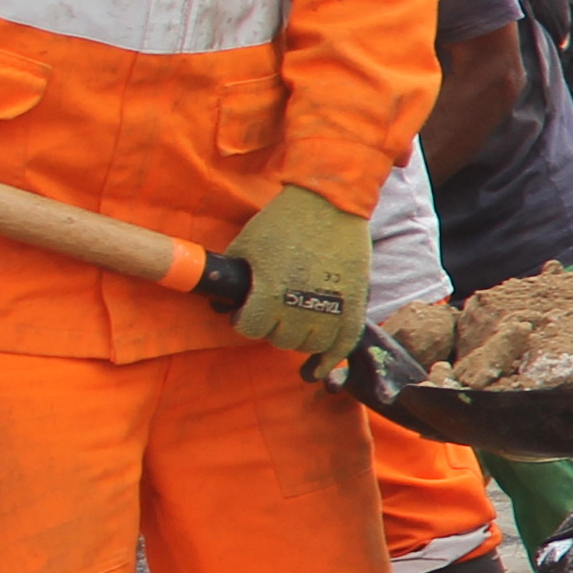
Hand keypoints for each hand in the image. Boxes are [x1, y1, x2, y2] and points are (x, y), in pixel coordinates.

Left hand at [220, 184, 375, 366]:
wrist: (330, 204)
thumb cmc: (282, 221)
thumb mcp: (245, 244)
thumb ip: (231, 276)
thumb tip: (218, 303)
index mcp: (269, 293)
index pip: (251, 329)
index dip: (245, 320)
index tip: (248, 311)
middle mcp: (299, 306)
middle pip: (280, 340)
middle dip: (272, 327)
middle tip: (274, 311)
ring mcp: (330, 308)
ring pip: (309, 345)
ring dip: (299, 338)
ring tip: (295, 322)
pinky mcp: (354, 304)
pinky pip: (343, 344)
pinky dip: (330, 359)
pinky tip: (317, 368)